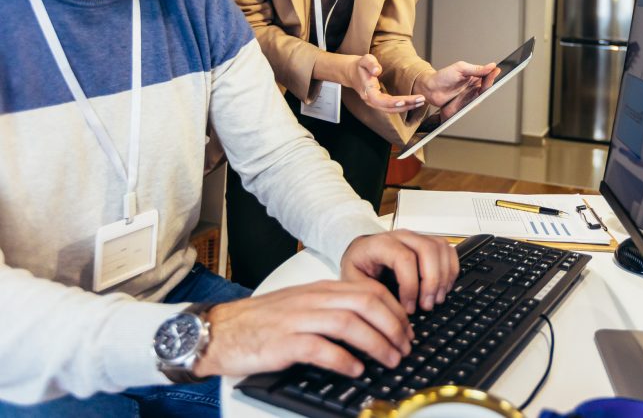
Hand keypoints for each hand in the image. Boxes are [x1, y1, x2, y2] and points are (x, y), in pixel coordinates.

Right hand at [191, 279, 413, 379]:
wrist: (218, 330)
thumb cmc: (260, 322)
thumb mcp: (301, 305)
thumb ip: (331, 309)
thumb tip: (369, 324)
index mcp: (320, 290)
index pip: (369, 290)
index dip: (395, 310)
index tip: (407, 329)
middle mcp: (312, 300)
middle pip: (366, 303)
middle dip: (393, 326)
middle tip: (405, 347)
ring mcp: (298, 319)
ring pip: (349, 323)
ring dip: (376, 343)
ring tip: (389, 360)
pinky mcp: (284, 342)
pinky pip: (321, 348)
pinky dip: (344, 359)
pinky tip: (356, 370)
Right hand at [315, 53, 424, 113]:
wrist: (352, 72)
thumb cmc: (359, 66)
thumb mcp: (364, 60)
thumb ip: (370, 64)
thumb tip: (377, 70)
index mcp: (367, 91)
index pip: (380, 100)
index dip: (391, 102)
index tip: (404, 100)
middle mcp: (371, 100)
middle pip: (389, 108)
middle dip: (406, 105)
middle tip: (421, 99)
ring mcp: (375, 103)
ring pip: (392, 110)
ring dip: (407, 106)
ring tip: (421, 101)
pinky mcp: (380, 102)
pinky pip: (392, 107)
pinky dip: (404, 106)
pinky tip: (414, 102)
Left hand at [341, 230, 459, 313]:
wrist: (360, 252)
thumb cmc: (358, 266)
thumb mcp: (353, 281)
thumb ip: (370, 293)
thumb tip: (393, 311)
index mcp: (380, 244)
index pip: (404, 258)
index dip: (410, 286)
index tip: (408, 307)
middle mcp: (401, 236)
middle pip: (428, 250)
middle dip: (432, 281)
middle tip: (427, 305)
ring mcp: (416, 238)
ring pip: (440, 248)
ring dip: (443, 276)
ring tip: (436, 299)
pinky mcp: (427, 243)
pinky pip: (447, 250)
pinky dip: (451, 269)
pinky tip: (444, 287)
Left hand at [437, 66, 499, 119]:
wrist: (430, 88)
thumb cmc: (443, 76)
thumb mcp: (460, 68)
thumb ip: (476, 69)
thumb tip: (490, 66)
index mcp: (473, 76)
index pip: (486, 76)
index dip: (492, 74)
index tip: (496, 71)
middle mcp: (473, 86)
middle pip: (485, 87)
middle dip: (488, 84)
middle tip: (489, 80)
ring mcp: (469, 96)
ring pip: (481, 96)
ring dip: (482, 93)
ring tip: (484, 88)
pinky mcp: (464, 105)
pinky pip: (473, 104)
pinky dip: (475, 102)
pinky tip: (477, 97)